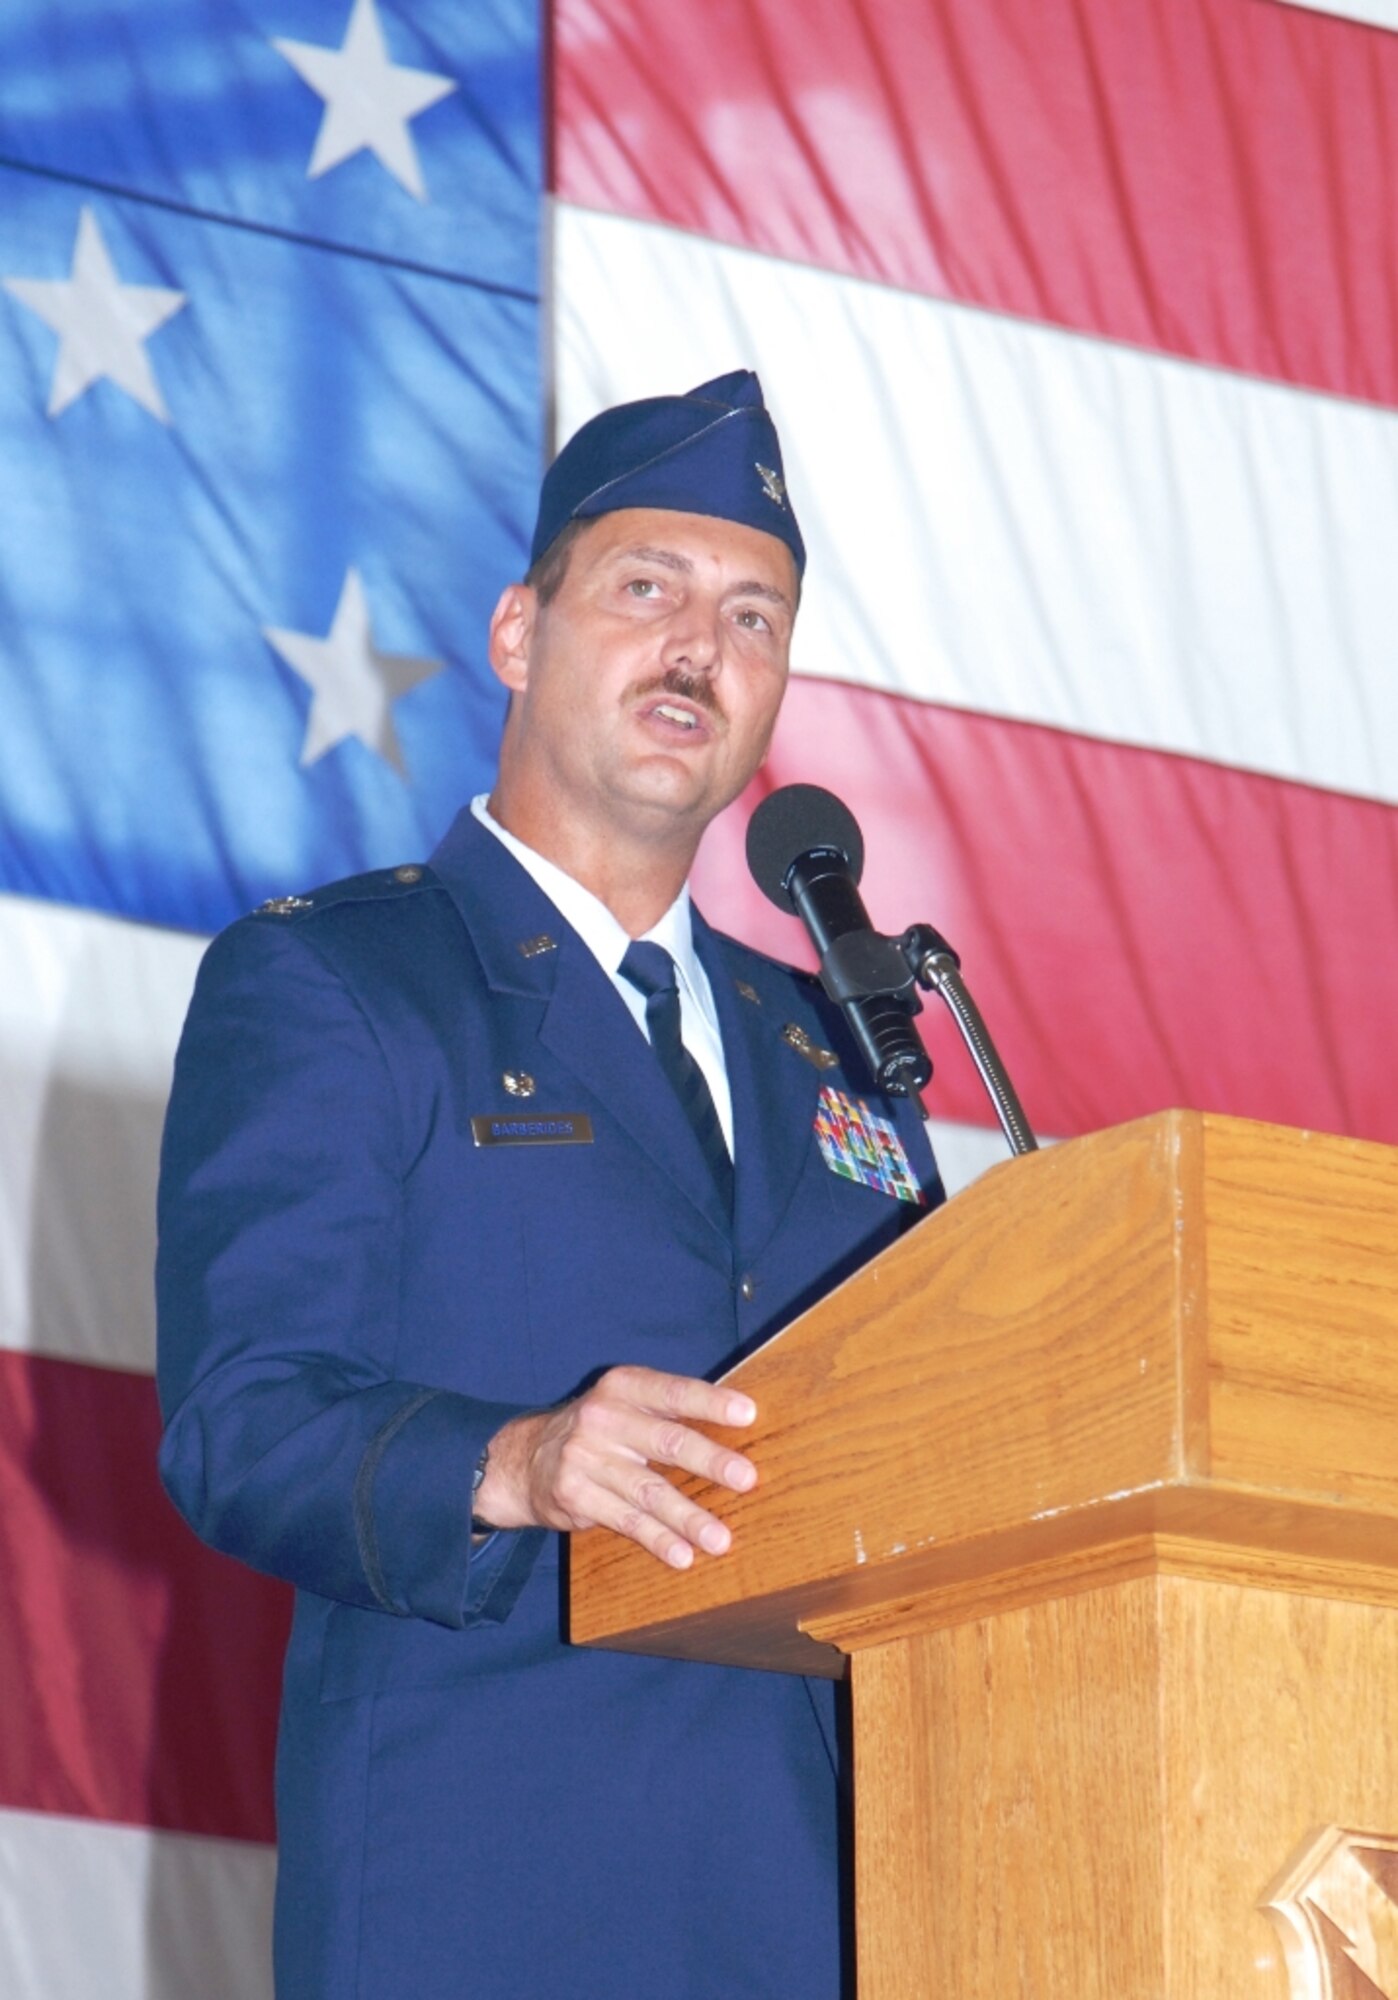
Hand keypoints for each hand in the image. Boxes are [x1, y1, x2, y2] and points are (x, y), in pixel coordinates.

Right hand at [472, 1366, 757, 1569]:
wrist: (525, 1458)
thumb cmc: (601, 1430)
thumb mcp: (626, 1404)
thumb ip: (669, 1411)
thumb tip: (741, 1426)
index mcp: (623, 1387)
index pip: (673, 1391)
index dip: (711, 1401)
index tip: (748, 1414)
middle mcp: (602, 1417)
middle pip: (666, 1441)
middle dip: (710, 1461)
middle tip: (747, 1479)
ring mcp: (585, 1457)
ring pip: (649, 1491)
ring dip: (688, 1517)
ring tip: (721, 1539)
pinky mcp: (574, 1495)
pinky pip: (625, 1520)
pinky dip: (656, 1539)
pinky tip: (682, 1555)